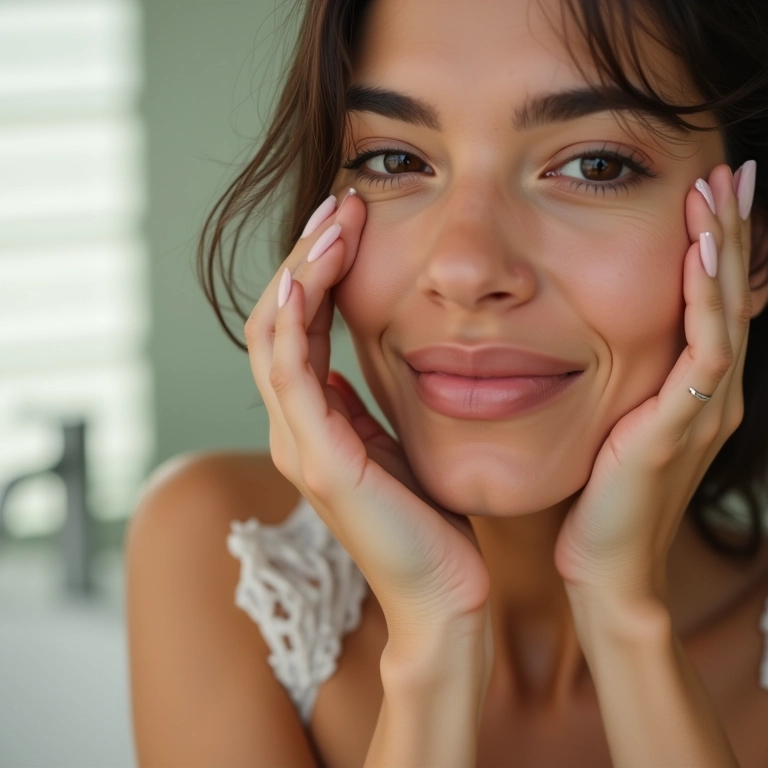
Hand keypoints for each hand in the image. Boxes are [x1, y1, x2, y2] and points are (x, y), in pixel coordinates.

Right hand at [245, 191, 490, 638]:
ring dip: (301, 273)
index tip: (349, 219)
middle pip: (276, 321)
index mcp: (313, 421)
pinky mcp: (322, 465)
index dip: (315, 270)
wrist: (446, 591)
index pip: (295, 328)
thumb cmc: (429, 517)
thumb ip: (365, 402)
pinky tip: (310, 279)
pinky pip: (290, 380)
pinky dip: (293, 326)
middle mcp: (294, 429)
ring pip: (275, 339)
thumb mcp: (396, 440)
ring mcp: (300, 446)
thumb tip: (353, 357)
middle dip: (306, 256)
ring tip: (334, 221)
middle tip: (339, 202)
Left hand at [553, 162, 754, 604]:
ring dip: (724, 248)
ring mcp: (703, 408)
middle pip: (729, 295)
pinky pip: (704, 349)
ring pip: (723, 311)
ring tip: (721, 188)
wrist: (607, 562)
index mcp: (695, 389)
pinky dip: (704, 299)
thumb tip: (605, 342)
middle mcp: (711, 392)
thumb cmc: (604, 497)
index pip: (713, 302)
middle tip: (734, 168)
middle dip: (733, 229)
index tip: (711, 191)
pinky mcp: (681, 425)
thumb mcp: (619, 424)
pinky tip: (698, 253)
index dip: (718, 246)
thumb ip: (628, 384)